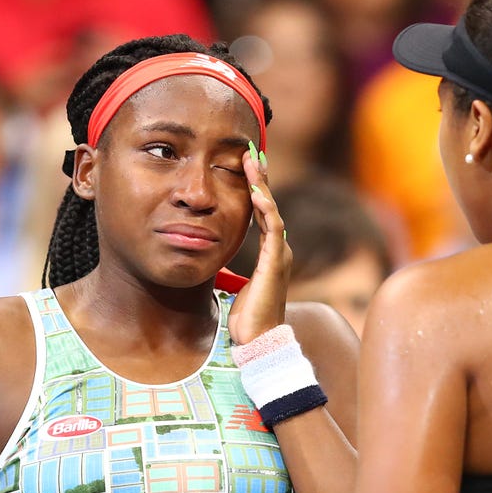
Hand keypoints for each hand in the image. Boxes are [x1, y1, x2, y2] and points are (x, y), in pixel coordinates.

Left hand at [229, 143, 291, 344]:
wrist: (258, 342)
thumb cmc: (246, 318)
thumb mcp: (234, 285)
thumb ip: (230, 268)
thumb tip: (212, 258)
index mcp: (270, 252)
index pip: (262, 212)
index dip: (254, 187)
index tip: (244, 164)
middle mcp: (278, 249)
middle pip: (268, 204)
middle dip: (260, 176)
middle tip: (250, 150)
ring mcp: (279, 255)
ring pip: (271, 210)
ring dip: (262, 184)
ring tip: (253, 161)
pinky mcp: (276, 263)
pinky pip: (272, 229)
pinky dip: (265, 209)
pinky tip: (256, 193)